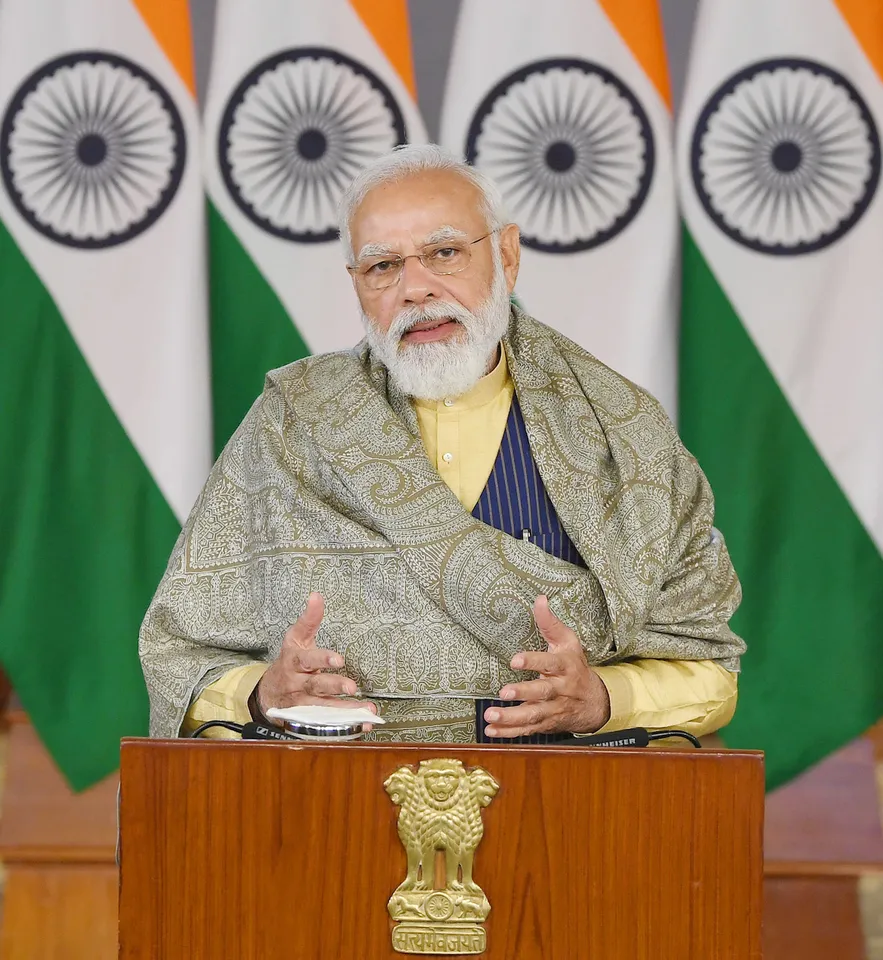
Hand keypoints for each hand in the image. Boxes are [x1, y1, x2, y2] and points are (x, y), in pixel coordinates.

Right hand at [255, 593, 374, 723]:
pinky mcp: (305, 720)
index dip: (322, 659)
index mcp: (294, 660)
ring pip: (321, 708)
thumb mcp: (296, 639)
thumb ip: (309, 619)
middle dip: (333, 686)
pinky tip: (362, 725)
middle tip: (351, 686)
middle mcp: (296, 683)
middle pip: (315, 685)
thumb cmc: (289, 661)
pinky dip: (344, 726)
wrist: (267, 692)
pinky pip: (325, 724)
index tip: (338, 659)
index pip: (307, 659)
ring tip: (364, 711)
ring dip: (343, 710)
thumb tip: (317, 595)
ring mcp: (300, 703)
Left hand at [484, 595, 610, 737]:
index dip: (533, 661)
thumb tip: (539, 599)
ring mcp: (554, 709)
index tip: (515, 659)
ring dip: (511, 718)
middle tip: (504, 692)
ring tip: (491, 716)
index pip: (550, 662)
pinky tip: (492, 731)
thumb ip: (550, 623)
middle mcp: (560, 690)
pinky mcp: (546, 723)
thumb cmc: (575, 667)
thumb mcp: (568, 642)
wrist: (596, 702)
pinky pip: (528, 730)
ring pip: (533, 715)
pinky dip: (509, 733)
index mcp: (565, 667)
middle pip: (542, 693)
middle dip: (523, 693)